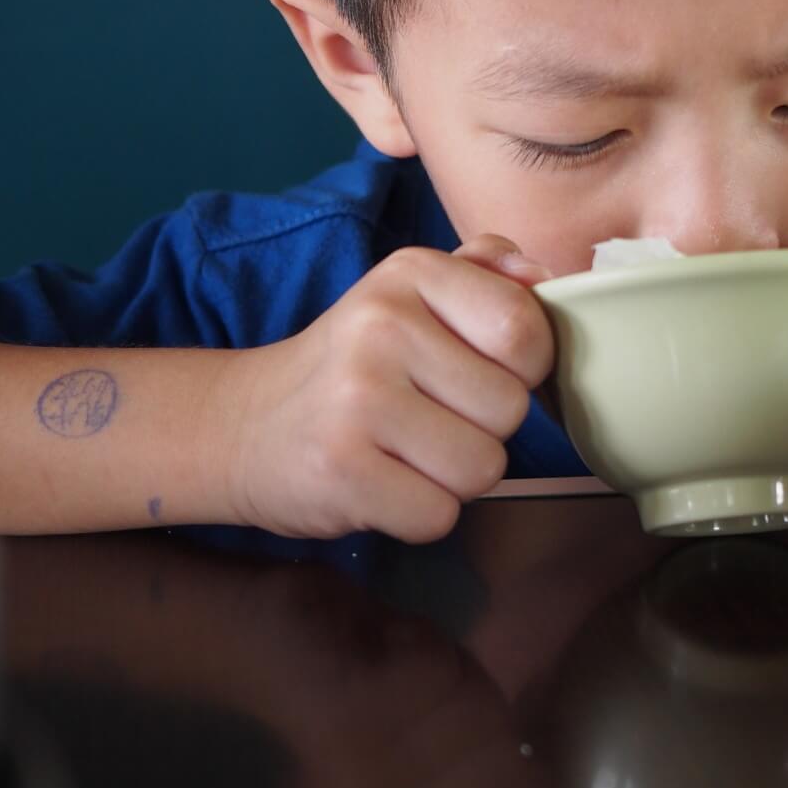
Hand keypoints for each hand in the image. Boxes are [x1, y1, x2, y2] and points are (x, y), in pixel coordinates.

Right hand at [219, 234, 553, 542]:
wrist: (244, 424)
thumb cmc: (354, 364)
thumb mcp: (409, 295)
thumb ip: (484, 272)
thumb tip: (542, 277)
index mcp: (410, 274)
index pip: (526, 331)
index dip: (522, 368)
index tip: (479, 370)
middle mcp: (382, 327)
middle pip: (510, 409)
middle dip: (484, 427)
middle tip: (429, 416)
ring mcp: (358, 401)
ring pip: (484, 468)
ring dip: (456, 476)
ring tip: (407, 451)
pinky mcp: (341, 473)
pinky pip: (439, 515)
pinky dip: (420, 513)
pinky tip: (383, 483)